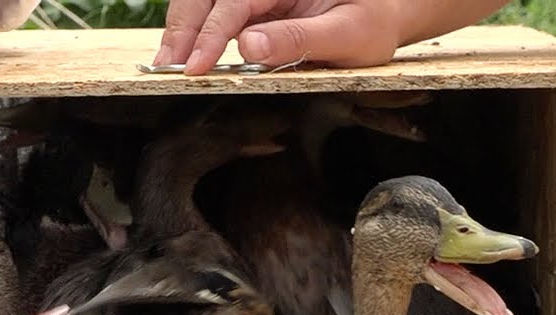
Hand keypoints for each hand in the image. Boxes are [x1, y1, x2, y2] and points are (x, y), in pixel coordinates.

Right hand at [154, 0, 402, 74]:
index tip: (195, 66)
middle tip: (166, 66)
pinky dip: (198, 32)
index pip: (235, 2)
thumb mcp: (348, 36)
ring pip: (207, 1)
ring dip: (183, 29)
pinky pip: (219, 14)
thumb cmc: (374, 23)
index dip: (210, 34)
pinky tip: (186, 55)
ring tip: (167, 64)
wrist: (388, 14)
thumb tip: (248, 48)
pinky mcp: (255, 7)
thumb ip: (298, 40)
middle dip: (182, 27)